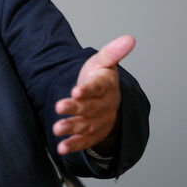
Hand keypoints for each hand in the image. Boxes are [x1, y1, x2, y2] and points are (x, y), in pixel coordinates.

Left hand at [53, 35, 134, 154]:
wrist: (105, 96)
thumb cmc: (100, 76)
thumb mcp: (103, 61)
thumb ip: (112, 51)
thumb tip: (130, 38)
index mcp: (108, 86)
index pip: (98, 87)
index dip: (87, 90)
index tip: (75, 90)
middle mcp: (106, 105)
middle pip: (90, 108)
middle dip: (74, 108)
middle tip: (58, 107)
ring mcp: (102, 120)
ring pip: (87, 125)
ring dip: (72, 128)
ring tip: (57, 129)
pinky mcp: (96, 133)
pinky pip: (86, 141)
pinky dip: (74, 145)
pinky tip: (62, 148)